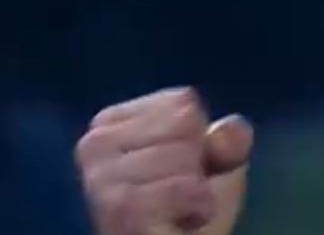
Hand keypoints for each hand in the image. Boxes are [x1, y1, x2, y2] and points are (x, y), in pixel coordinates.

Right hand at [76, 88, 253, 234]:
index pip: (182, 102)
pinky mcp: (118, 209)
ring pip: (185, 156)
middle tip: (179, 196)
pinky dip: (198, 206)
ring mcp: (100, 179)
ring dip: (197, 189)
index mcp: (109, 123)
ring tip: (176, 211)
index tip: (180, 171)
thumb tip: (229, 130)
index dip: (200, 138)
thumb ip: (229, 138)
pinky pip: (185, 188)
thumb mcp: (218, 163)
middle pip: (185, 124)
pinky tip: (178, 221)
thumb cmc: (189, 209)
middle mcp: (94, 144)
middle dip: (197, 164)